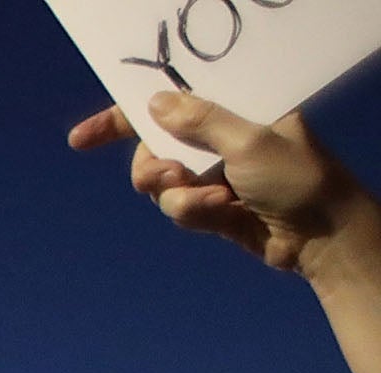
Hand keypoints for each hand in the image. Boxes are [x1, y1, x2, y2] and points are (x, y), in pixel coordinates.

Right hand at [70, 95, 376, 278]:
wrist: (323, 237)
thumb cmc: (299, 180)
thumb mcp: (249, 143)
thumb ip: (200, 122)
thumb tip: (153, 104)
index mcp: (235, 109)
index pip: (170, 102)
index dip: (123, 118)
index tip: (82, 139)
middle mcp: (220, 138)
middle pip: (152, 149)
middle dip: (152, 168)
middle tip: (168, 176)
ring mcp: (214, 174)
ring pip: (161, 185)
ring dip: (179, 197)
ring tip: (213, 202)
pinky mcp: (212, 207)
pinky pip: (178, 209)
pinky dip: (194, 213)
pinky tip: (224, 215)